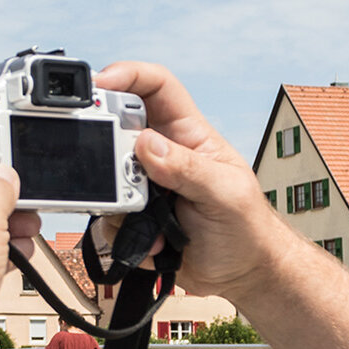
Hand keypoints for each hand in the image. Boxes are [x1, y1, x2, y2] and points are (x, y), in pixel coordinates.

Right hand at [95, 62, 284, 299]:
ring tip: (153, 225)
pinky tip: (156, 246)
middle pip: (117, 132)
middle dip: (110, 153)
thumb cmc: (247, 227)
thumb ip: (189, 169)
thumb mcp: (226, 193)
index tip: (102, 83)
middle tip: (123, 178)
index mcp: (188, 134)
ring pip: (106, 181)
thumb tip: (147, 145)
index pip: (156, 87)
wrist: (242, 273)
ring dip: (121, 205)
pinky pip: (108, 220)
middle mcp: (162, 155)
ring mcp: (144, 187)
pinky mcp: (134, 219)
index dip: (128, 75)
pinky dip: (125, 237)